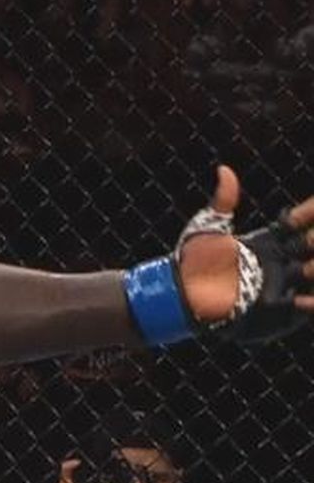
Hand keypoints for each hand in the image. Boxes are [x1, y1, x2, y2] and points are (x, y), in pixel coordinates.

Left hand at [175, 166, 313, 325]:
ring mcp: (286, 287)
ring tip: (307, 268)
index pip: (303, 223)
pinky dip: (312, 304)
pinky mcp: (282, 312)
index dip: (309, 214)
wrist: (182, 295)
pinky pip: (308, 309)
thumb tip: (224, 170)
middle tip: (309, 240)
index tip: (293, 218)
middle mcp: (284, 263)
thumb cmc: (193, 260)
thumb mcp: (208, 228)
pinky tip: (301, 300)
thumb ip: (223, 202)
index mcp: (272, 242)